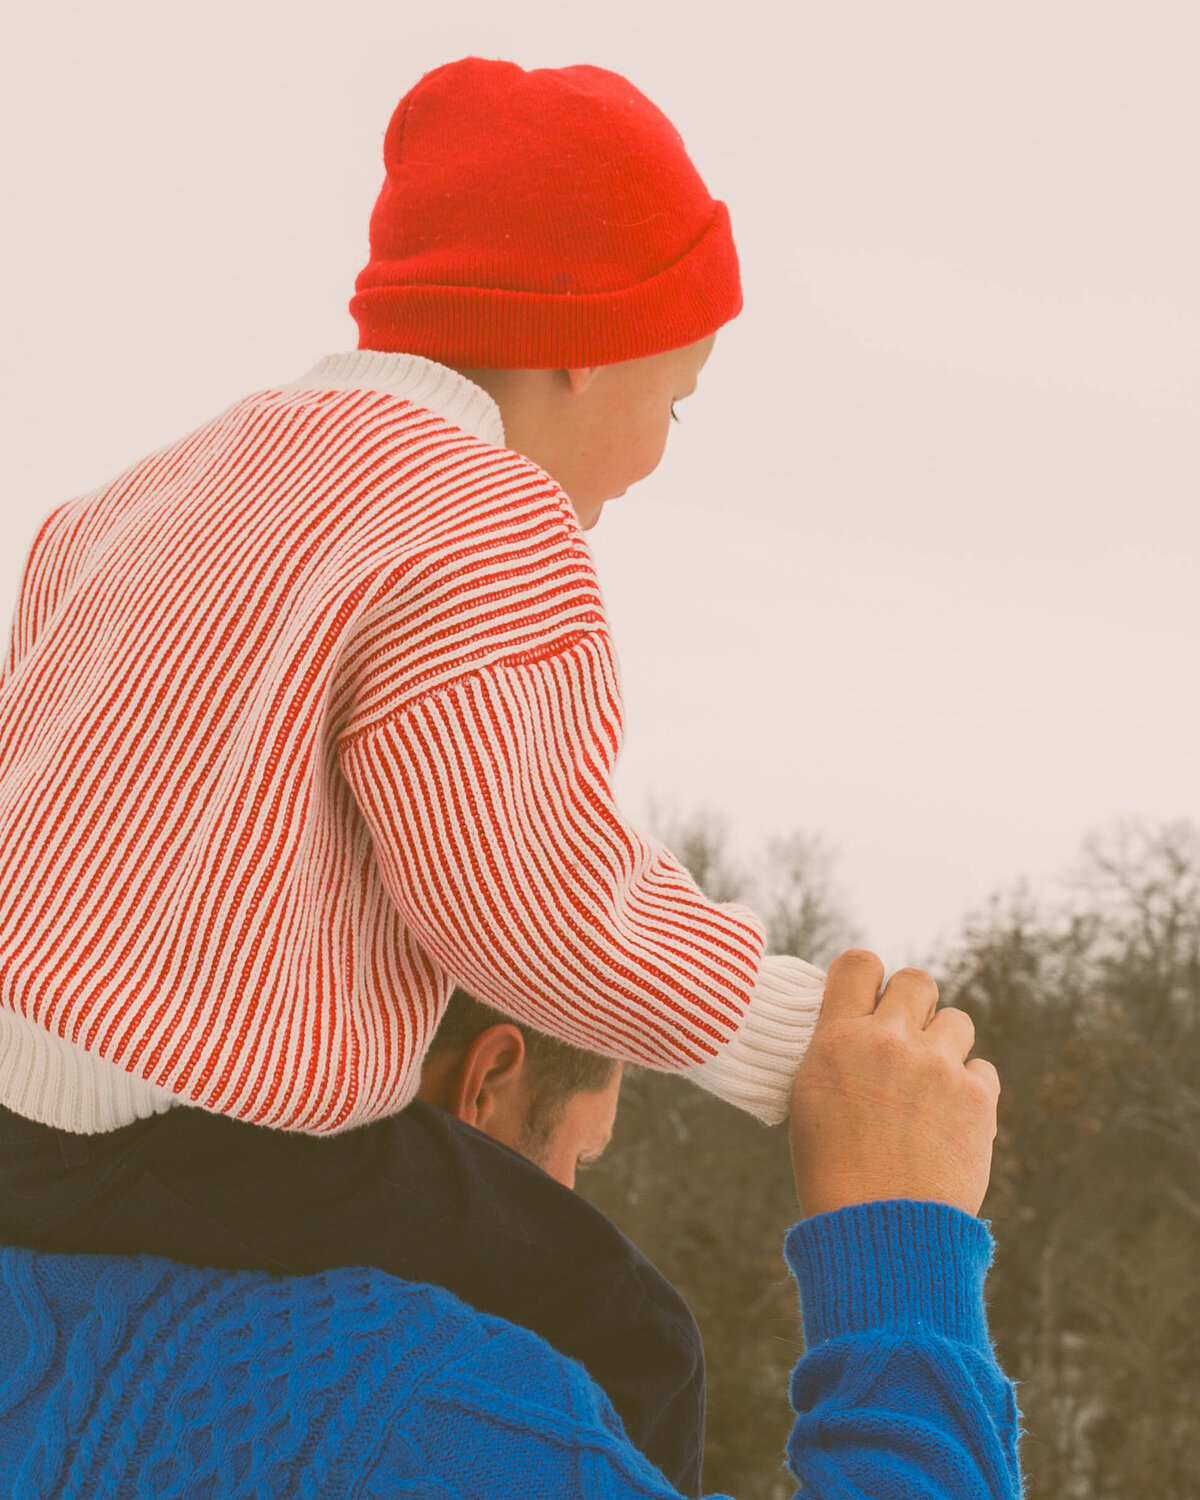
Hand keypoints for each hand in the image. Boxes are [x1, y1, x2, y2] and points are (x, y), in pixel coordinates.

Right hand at [789, 949, 999, 1217]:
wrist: (879, 1232)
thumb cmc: (833, 1173)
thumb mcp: (809, 1099)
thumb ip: (835, 1051)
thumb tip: (857, 1025)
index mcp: (837, 1038)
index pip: (858, 963)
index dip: (868, 977)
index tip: (869, 1000)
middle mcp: (889, 1041)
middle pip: (917, 980)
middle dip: (914, 1004)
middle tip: (907, 1038)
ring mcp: (937, 1067)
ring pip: (957, 1020)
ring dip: (945, 1045)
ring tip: (930, 1085)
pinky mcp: (977, 1098)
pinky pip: (982, 1069)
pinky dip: (970, 1089)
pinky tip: (950, 1119)